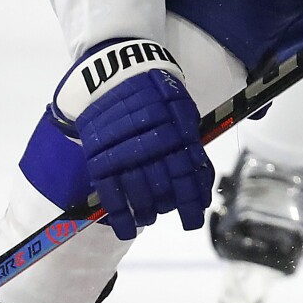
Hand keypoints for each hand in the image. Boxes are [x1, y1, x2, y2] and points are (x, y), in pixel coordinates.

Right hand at [53, 39, 213, 240]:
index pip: (188, 175)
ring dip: (147, 212)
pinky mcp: (101, 157)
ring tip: (148, 218)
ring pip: (139, 193)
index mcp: (176, 134)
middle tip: (170, 213)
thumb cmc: (155, 92)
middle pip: (164, 188)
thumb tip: (201, 180)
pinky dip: (119, 214)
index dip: (192, 201)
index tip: (194, 219)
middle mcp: (152, 146)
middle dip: (169, 206)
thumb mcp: (181, 111)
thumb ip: (190, 145)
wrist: (115, 73)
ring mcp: (124, 153)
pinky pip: (110, 192)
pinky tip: (126, 229)